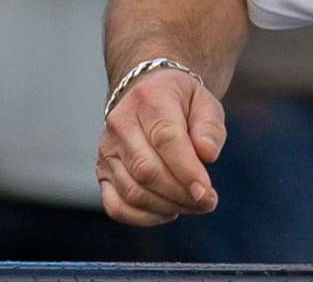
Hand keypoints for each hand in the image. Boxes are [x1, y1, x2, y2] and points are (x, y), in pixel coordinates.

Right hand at [96, 68, 224, 225]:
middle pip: (146, 169)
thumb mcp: (204, 100)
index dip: (186, 169)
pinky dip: (142, 217)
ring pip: (131, 191)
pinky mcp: (102, 172)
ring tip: (195, 206)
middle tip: (208, 202)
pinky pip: (115, 205)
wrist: (149, 94)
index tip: (206, 191)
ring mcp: (107, 150)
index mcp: (149, 99)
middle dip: (180, 193)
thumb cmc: (182, 100)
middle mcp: (120, 124)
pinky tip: (168, 212)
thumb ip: (210, 126)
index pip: (165, 139)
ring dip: (166, 206)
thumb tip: (208, 154)